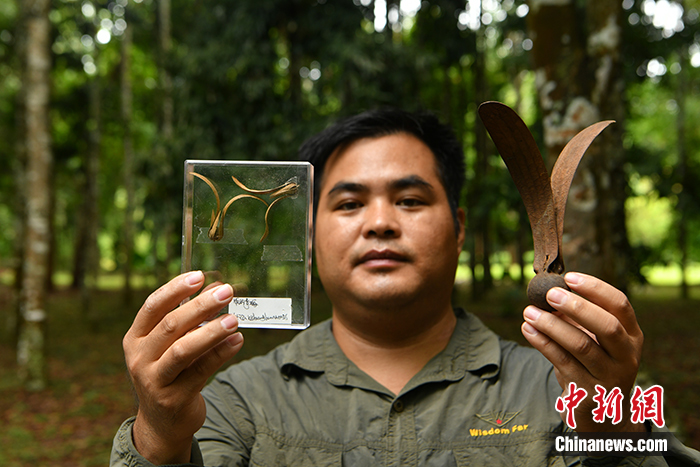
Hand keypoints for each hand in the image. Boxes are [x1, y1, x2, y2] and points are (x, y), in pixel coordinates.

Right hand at [123, 271, 243, 463]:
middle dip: (201, 306)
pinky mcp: (173, 399)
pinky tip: (237, 340)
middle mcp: (139, 358)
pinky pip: (200, 371)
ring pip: (183, 350)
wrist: (162, 423)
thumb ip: (188, 319)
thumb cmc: (170, 372)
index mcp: (136, 338)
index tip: (198, 275)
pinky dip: (221, 353)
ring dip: (211, 332)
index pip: (153, 306)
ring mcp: (154, 380)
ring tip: (234, 319)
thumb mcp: (170, 344)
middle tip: (226, 291)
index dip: (175, 289)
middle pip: (171, 325)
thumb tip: (215, 287)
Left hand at [520, 272, 644, 432]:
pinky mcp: (588, 392)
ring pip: (581, 346)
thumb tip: (548, 288)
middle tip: (549, 294)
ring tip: (529, 312)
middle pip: (607, 326)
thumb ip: (579, 316)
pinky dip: (542, 343)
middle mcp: (627, 356)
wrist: (602, 412)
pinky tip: (528, 329)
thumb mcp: (595, 339)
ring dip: (552, 325)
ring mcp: (610, 376)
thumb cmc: (595, 363)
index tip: (569, 277)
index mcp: (632, 335)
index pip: (620, 305)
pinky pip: (562, 362)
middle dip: (577, 307)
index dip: (596, 288)